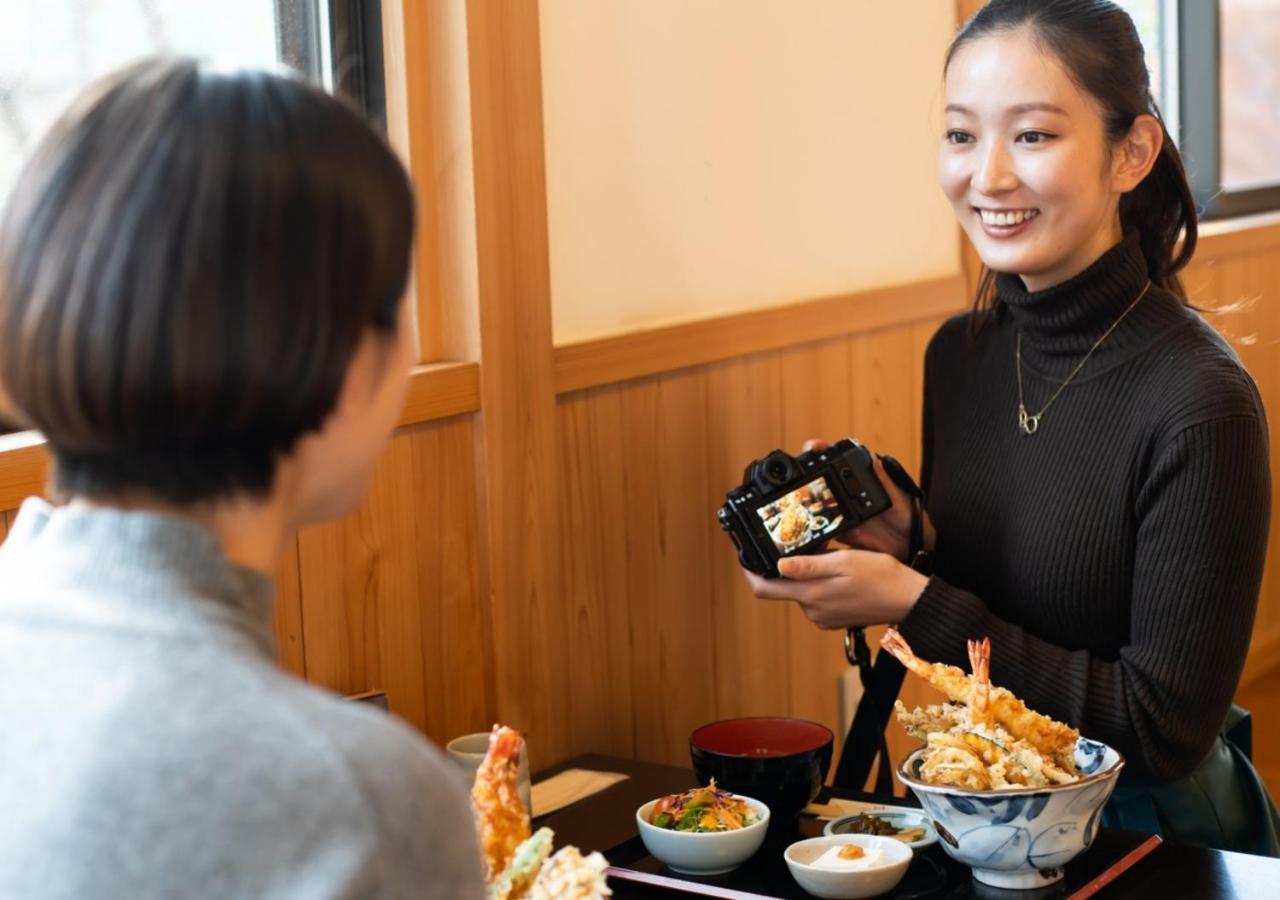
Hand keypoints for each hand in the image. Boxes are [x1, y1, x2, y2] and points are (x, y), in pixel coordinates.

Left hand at [743, 549, 928, 629]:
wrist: (908, 600)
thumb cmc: (882, 577)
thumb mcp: (845, 561)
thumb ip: (809, 565)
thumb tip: (778, 565)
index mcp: (811, 595)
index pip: (764, 589)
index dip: (750, 572)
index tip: (746, 556)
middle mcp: (812, 610)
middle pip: (782, 587)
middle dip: (785, 566)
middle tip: (804, 545)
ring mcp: (822, 617)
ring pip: (801, 591)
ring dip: (807, 574)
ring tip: (830, 557)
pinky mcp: (833, 619)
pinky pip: (816, 598)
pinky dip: (820, 584)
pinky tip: (840, 574)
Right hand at [800, 438, 934, 561]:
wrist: (911, 546)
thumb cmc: (909, 517)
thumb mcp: (899, 497)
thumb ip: (884, 479)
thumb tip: (872, 457)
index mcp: (862, 480)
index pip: (838, 461)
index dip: (822, 452)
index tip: (812, 447)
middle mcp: (848, 494)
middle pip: (820, 482)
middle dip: (807, 478)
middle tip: (800, 475)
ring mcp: (842, 512)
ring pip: (818, 506)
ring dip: (810, 505)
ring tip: (806, 504)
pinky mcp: (841, 532)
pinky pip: (824, 531)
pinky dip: (820, 531)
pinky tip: (823, 531)